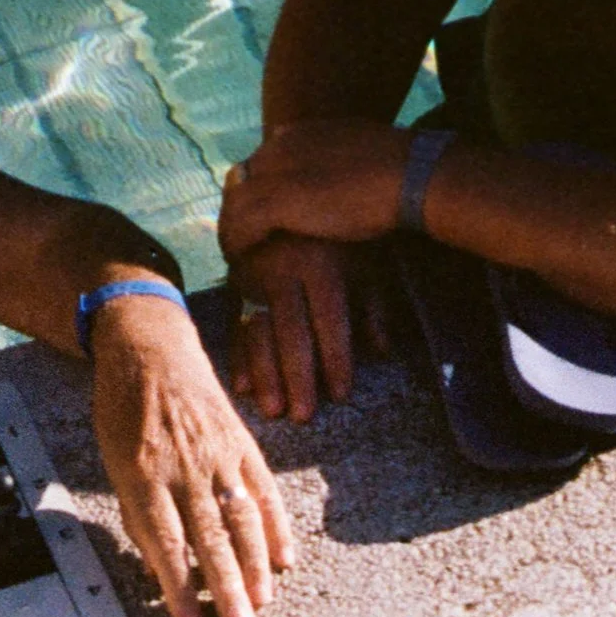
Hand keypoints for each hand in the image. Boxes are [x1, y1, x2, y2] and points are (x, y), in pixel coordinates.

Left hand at [89, 292, 291, 616]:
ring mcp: (218, 454)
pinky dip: (276, 527)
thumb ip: (138, 515)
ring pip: (242, 519)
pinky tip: (284, 558)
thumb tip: (160, 568)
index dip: (179, 584)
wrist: (150, 348)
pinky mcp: (242, 444)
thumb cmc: (123, 410)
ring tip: (263, 600)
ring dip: (255, 565)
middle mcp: (185, 466)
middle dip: (226, 585)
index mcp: (144, 473)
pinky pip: (264, 491)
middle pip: (210, 537)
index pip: (166, 540)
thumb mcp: (113, 462)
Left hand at [219, 121, 413, 260]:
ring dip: (230, 233)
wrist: (411, 172)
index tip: (257, 218)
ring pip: (233, 206)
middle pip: (238, 183)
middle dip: (236, 212)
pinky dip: (235, 246)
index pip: (258, 163)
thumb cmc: (400, 167)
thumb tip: (343, 178)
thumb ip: (339, 160)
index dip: (254, 192)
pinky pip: (240, 227)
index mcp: (297, 134)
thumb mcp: (360, 152)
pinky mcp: (280, 200)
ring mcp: (277, 172)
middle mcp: (279, 147)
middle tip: (239, 242)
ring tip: (234, 258)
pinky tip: (239, 263)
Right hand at [229, 230, 391, 423]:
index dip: (335, 358)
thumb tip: (381, 350)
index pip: (329, 319)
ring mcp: (253, 277)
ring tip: (272, 410)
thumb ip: (372, 306)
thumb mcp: (363, 264)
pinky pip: (234, 325)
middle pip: (290, 330)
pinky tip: (242, 387)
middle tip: (302, 416)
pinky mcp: (234, 284)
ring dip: (264, 374)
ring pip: (258, 331)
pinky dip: (237, 357)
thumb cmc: (338, 241)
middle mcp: (283, 269)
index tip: (341, 395)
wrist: (284, 200)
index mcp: (320, 264)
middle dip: (297, 376)